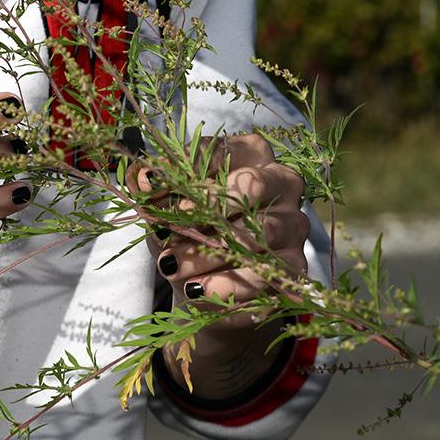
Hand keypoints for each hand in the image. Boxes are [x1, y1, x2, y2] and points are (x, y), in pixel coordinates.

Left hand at [150, 131, 309, 329]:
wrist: (202, 283)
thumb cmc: (186, 230)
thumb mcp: (164, 209)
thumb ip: (154, 191)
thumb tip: (144, 177)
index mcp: (250, 154)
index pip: (222, 150)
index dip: (185, 169)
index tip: (149, 187)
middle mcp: (281, 183)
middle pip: (251, 185)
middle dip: (205, 207)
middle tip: (166, 227)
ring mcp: (293, 225)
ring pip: (256, 234)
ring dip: (207, 253)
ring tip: (170, 266)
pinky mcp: (295, 266)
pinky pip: (263, 274)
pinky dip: (224, 284)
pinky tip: (195, 289)